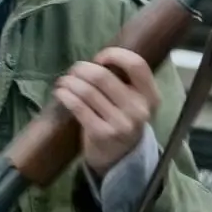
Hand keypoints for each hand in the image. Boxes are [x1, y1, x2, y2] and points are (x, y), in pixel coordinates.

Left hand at [53, 47, 160, 176]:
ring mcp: (120, 124)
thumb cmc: (123, 120)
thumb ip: (124, 81)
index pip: (137, 64)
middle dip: (83, 68)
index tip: (99, 58)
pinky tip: (60, 92)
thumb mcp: (134, 101)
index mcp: (150, 96)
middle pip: (104, 76)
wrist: (120, 157)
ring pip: (87, 91)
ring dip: (70, 81)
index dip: (115, 54)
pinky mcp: (101, 134)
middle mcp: (139, 110)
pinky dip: (66, 95)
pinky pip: (78, 107)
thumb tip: (94, 60)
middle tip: (74, 69)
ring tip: (64, 80)